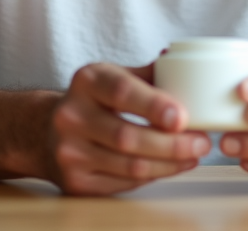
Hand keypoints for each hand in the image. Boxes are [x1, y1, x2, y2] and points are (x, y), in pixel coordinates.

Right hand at [48, 61, 211, 195]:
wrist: (44, 131)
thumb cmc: (93, 100)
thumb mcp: (113, 76)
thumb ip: (148, 74)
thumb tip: (181, 64)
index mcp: (86, 81)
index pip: (121, 92)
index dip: (154, 106)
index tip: (183, 117)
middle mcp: (72, 116)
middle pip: (128, 137)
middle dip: (172, 144)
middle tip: (202, 142)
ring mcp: (69, 152)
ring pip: (129, 166)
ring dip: (169, 164)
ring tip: (193, 155)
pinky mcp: (74, 181)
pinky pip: (123, 183)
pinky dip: (153, 176)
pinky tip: (171, 167)